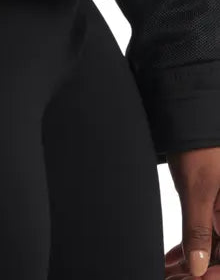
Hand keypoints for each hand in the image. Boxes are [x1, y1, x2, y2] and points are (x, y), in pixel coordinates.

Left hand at [165, 147, 219, 277]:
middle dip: (199, 270)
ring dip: (192, 262)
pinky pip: (207, 235)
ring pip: (214, 248)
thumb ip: (198, 230)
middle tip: (172, 277)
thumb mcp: (197, 191)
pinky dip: (189, 247)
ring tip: (167, 271)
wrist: (190, 119)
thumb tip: (197, 267)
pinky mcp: (214, 209)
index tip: (192, 279)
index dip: (214, 274)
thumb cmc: (199, 148)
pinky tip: (171, 259)